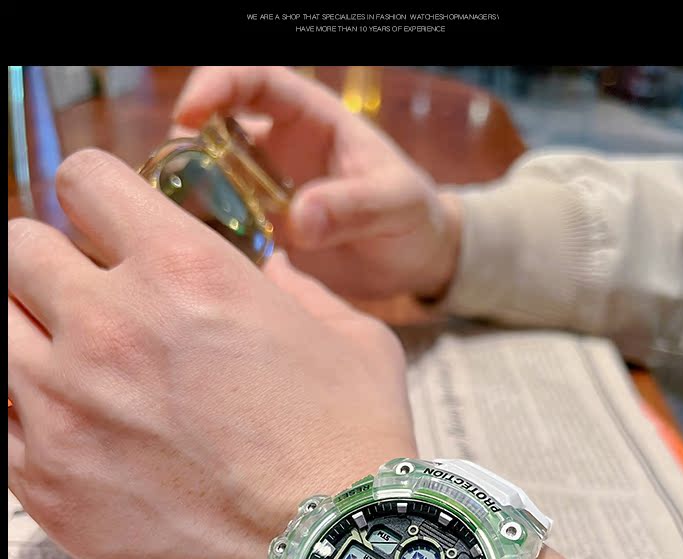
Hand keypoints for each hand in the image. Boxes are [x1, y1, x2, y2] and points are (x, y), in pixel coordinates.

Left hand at [8, 149, 416, 558]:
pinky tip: (70, 430)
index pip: (85, 181)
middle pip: (18, 249)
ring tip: (73, 368)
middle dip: (55, 267)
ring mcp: (63, 406)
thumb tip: (273, 273)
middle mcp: (107, 325)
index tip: (111, 231)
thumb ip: (299, 291)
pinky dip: (22, 412)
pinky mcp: (44, 483)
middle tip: (95, 305)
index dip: (99, 201)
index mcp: (183, 270)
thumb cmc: (352, 452)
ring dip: (28, 335)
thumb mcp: (353, 344)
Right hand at [173, 66, 461, 300]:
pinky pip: (223, 226)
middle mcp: (280, 148)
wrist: (416, 261)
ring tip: (183, 230)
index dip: (217, 86)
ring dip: (190, 200)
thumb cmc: (413, 218)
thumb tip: (299, 218)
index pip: (254, 80)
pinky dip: (208, 238)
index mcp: (312, 118)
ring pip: (210, 180)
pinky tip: (204, 259)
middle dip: (185, 151)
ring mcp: (267, 190)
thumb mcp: (395, 206)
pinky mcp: (263, 231)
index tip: (188, 114)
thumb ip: (353, 206)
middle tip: (173, 189)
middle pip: (214, 130)